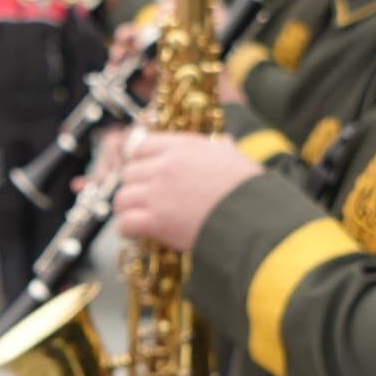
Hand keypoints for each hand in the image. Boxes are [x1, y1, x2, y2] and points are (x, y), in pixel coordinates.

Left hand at [113, 131, 262, 251]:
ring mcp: (156, 193)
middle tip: (144, 199)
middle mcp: (164, 166)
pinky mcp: (155, 221)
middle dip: (134, 186)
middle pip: (129, 172)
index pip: (142, 146)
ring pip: (121, 197)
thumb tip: (225, 142)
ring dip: (128, 208)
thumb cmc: (250, 190)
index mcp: (182, 147)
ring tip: (138, 217)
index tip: (144, 172)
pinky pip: (124, 222)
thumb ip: (220, 148)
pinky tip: (136, 233)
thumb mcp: (235, 157)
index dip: (140, 160)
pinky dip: (127, 229)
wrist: (254, 218)